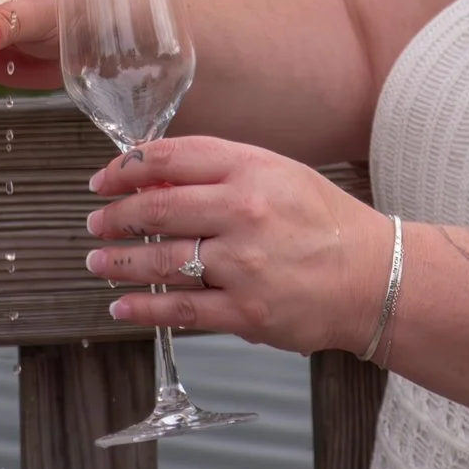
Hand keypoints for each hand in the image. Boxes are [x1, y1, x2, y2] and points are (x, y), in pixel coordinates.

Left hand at [83, 136, 393, 356]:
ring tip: (97, 261)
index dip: (125, 169)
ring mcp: (243, 264)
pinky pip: (180, 309)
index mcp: (251, 169)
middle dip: (114, 217)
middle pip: (156, 210)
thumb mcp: (278, 175)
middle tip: (94, 222)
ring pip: (160, 261)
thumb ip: (221, 173)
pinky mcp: (245, 310)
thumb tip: (156, 182)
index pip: (170, 158)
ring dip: (118, 262)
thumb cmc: (325, 223)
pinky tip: (122, 305)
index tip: (103, 180)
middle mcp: (243, 212)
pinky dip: (143, 308)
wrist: (373, 277)